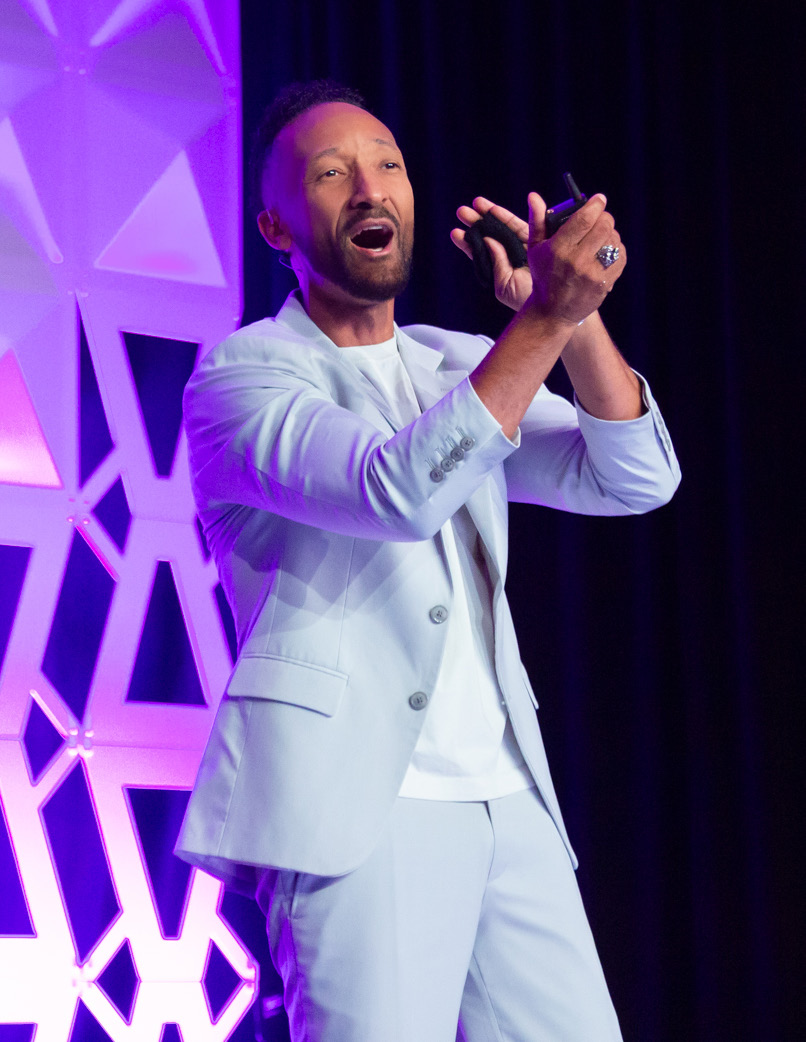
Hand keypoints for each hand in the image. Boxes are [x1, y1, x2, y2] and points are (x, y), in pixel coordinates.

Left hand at [450, 197, 532, 310]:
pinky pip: (524, 225)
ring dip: (491, 214)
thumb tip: (488, 240)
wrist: (552, 303)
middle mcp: (511, 255)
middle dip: (477, 222)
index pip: (481, 252)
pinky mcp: (539, 240)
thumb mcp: (504, 285)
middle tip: (462, 211)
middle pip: (492, 234)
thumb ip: (496, 264)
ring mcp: (525, 246)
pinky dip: (511, 216)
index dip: (469, 242)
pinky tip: (497, 209)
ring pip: (505, 227)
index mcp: (500, 267)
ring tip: (476, 203)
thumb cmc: (526, 300)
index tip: (455, 232)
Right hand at [525, 192, 626, 325]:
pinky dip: (617, 250)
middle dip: (604, 218)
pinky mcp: (604, 284)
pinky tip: (607, 252)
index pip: (584, 219)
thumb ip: (537, 221)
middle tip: (600, 218)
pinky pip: (620, 257)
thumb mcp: (535, 249)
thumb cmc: (543, 276)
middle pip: (603, 226)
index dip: (596, 205)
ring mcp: (592, 274)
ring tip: (602, 237)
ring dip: (611, 234)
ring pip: (614, 240)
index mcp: (558, 249)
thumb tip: (534, 195)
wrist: (552, 312)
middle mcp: (576, 261)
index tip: (599, 199)